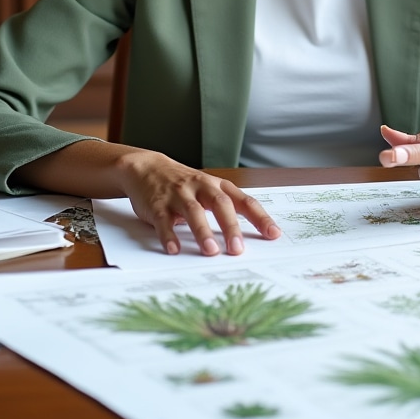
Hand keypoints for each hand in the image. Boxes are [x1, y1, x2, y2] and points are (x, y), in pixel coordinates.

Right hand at [113, 148, 281, 256]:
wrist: (146, 168)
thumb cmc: (183, 184)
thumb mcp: (207, 190)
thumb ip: (225, 209)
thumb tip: (246, 237)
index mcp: (217, 186)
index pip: (244, 201)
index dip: (260, 217)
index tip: (273, 234)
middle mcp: (200, 187)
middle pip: (220, 204)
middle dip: (230, 227)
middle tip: (238, 249)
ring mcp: (179, 194)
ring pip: (193, 211)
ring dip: (203, 231)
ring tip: (211, 251)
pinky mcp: (158, 204)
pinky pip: (164, 220)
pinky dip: (169, 235)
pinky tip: (174, 248)